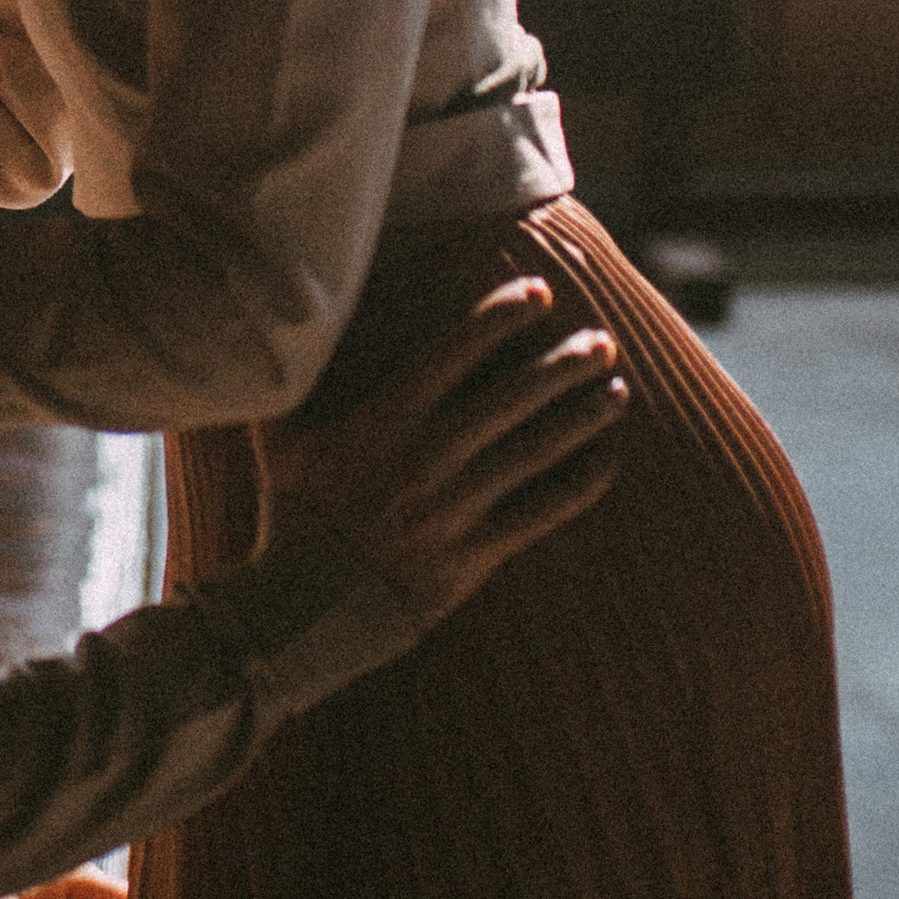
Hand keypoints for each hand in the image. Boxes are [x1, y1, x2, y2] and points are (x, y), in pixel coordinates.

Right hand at [258, 276, 627, 627]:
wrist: (306, 606)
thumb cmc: (294, 509)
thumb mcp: (282, 435)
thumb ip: (296, 380)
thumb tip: (295, 322)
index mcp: (382, 421)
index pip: (453, 354)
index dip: (500, 318)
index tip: (539, 292)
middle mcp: (427, 457)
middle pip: (512, 398)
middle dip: (563, 364)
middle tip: (603, 340)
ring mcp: (457, 507)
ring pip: (537, 452)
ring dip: (582, 417)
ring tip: (616, 389)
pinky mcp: (476, 552)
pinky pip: (543, 512)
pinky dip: (580, 485)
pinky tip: (607, 460)